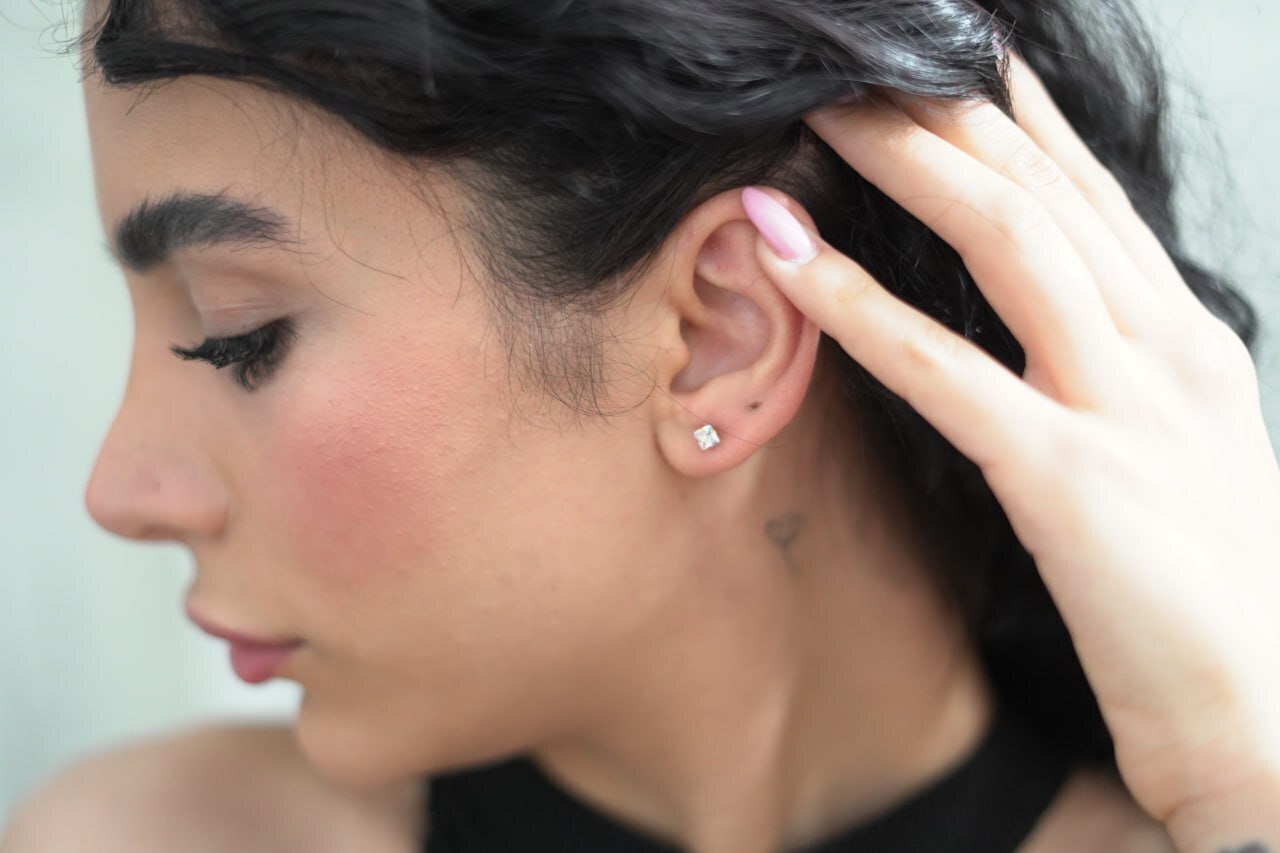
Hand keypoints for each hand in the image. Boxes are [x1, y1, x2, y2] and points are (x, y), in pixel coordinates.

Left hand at [741, 55, 1279, 835]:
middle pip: (1042, 191)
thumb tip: (1054, 334)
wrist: (1275, 729)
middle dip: (945, 114)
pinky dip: (858, 306)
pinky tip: (791, 257)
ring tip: (819, 114)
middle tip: (858, 65)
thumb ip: (1123, 382)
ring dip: (904, 164)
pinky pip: (944, 370)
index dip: (1017, 119)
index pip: (1093, 195)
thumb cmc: (1215, 601)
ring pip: (1006, 240)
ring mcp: (1123, 408)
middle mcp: (1165, 351)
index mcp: (1189, 344)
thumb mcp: (1185, 458)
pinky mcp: (1068, 481)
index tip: (956, 61)